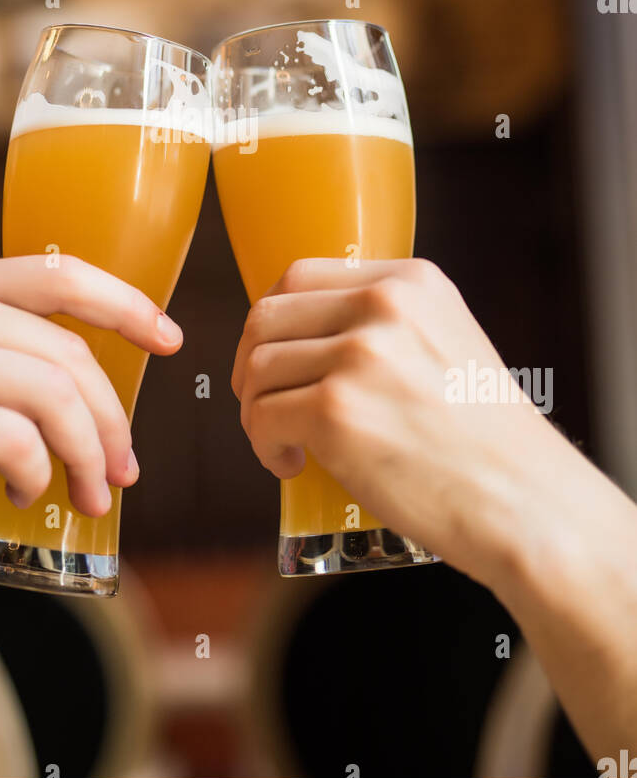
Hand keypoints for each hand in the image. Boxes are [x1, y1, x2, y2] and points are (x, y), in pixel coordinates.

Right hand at [0, 256, 182, 580]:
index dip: (125, 305)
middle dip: (110, 419)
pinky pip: (15, 442)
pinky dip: (34, 475)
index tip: (169, 339)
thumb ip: (11, 355)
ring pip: (51, 397)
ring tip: (87, 494)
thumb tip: (107, 385)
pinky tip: (21, 493)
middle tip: (122, 470)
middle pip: (66, 353)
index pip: (59, 276)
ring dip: (85, 455)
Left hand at [231, 257, 601, 587]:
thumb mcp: (448, 343)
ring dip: (256, 411)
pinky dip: (263, 447)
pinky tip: (291, 464)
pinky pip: (263, 418)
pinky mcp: (337, 412)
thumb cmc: (488, 442)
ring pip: (258, 369)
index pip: (299, 275)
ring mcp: (358, 356)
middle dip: (251, 365)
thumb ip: (390, 326)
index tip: (277, 357)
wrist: (527, 502)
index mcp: (411, 282)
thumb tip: (309, 339)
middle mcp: (383, 306)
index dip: (273, 320)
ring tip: (284, 443)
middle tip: (264, 405)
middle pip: (267, 316)